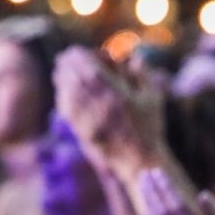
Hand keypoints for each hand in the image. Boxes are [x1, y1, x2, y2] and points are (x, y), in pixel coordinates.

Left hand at [54, 48, 164, 178]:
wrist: (139, 160)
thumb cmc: (149, 127)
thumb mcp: (152, 96)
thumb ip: (141, 73)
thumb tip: (133, 57)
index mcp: (109, 88)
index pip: (80, 58)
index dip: (82, 53)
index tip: (90, 55)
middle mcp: (91, 99)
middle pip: (66, 69)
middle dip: (72, 63)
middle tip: (79, 63)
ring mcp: (81, 115)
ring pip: (62, 85)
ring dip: (68, 78)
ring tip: (78, 79)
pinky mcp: (77, 127)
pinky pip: (63, 104)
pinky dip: (66, 95)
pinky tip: (75, 96)